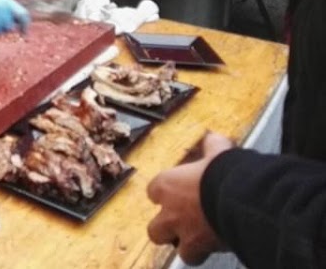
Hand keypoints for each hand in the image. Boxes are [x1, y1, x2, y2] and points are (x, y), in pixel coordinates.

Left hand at [147, 132, 233, 264]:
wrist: (240, 199)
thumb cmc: (225, 173)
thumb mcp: (218, 151)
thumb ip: (212, 145)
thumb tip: (213, 138)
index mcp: (168, 184)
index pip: (154, 191)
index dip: (164, 194)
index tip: (176, 193)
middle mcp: (169, 211)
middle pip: (155, 226)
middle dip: (165, 226)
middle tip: (181, 223)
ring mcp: (182, 232)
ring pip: (172, 245)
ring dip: (182, 243)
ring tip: (195, 240)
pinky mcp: (198, 247)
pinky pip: (193, 258)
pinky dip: (201, 254)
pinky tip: (213, 246)